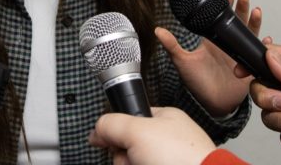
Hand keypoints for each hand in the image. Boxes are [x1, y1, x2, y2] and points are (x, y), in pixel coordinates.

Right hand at [88, 107, 216, 164]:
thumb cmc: (182, 157)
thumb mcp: (137, 130)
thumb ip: (112, 124)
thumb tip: (97, 129)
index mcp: (165, 119)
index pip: (129, 119)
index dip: (116, 130)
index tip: (105, 139)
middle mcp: (167, 141)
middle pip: (128, 146)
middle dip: (124, 156)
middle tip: (134, 157)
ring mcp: (168, 161)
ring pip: (133, 162)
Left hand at [158, 0, 261, 115]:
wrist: (211, 104)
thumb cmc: (196, 83)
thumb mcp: (182, 61)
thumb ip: (172, 45)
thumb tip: (157, 30)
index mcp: (213, 40)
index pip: (220, 17)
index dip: (225, 4)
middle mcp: (227, 44)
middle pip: (237, 20)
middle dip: (241, 7)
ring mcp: (239, 54)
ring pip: (249, 33)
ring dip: (253, 21)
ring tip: (255, 10)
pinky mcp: (249, 66)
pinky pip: (257, 53)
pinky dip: (263, 46)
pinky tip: (266, 38)